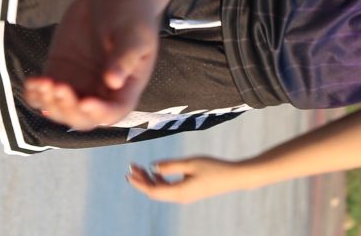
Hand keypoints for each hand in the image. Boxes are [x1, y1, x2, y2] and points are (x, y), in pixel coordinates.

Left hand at [24, 0, 160, 129]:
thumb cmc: (131, 14)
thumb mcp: (134, 33)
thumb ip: (125, 57)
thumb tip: (114, 82)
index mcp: (125, 88)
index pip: (113, 112)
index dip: (99, 113)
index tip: (85, 101)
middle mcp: (101, 92)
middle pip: (83, 118)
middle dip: (69, 109)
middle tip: (60, 87)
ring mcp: (78, 84)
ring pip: (60, 110)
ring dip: (49, 103)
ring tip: (43, 82)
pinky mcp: (60, 73)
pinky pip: (44, 94)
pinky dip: (35, 93)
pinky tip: (33, 81)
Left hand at [127, 158, 246, 203]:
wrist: (232, 177)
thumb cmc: (213, 168)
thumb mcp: (190, 163)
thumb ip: (170, 165)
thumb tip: (153, 167)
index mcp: (179, 192)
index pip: (152, 190)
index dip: (139, 182)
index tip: (128, 173)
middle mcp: (179, 197)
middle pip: (154, 191)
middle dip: (141, 180)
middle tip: (131, 167)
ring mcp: (184, 196)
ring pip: (160, 190)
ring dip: (149, 179)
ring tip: (140, 167)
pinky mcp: (188, 192)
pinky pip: (168, 189)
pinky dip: (160, 180)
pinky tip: (156, 171)